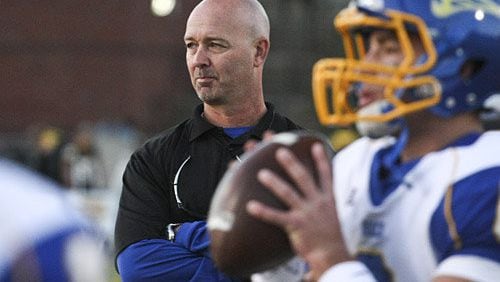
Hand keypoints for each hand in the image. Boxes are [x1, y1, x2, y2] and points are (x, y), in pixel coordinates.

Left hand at [246, 143, 350, 279]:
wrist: (333, 256)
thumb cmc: (331, 238)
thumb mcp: (332, 217)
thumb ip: (323, 205)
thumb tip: (317, 197)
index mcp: (327, 199)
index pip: (326, 175)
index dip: (321, 159)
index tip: (316, 144)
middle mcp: (317, 202)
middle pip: (303, 178)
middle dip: (291, 163)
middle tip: (279, 150)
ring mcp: (306, 213)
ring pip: (288, 193)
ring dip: (274, 182)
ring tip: (261, 173)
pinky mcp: (296, 225)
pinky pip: (276, 217)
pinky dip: (263, 211)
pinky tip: (250, 206)